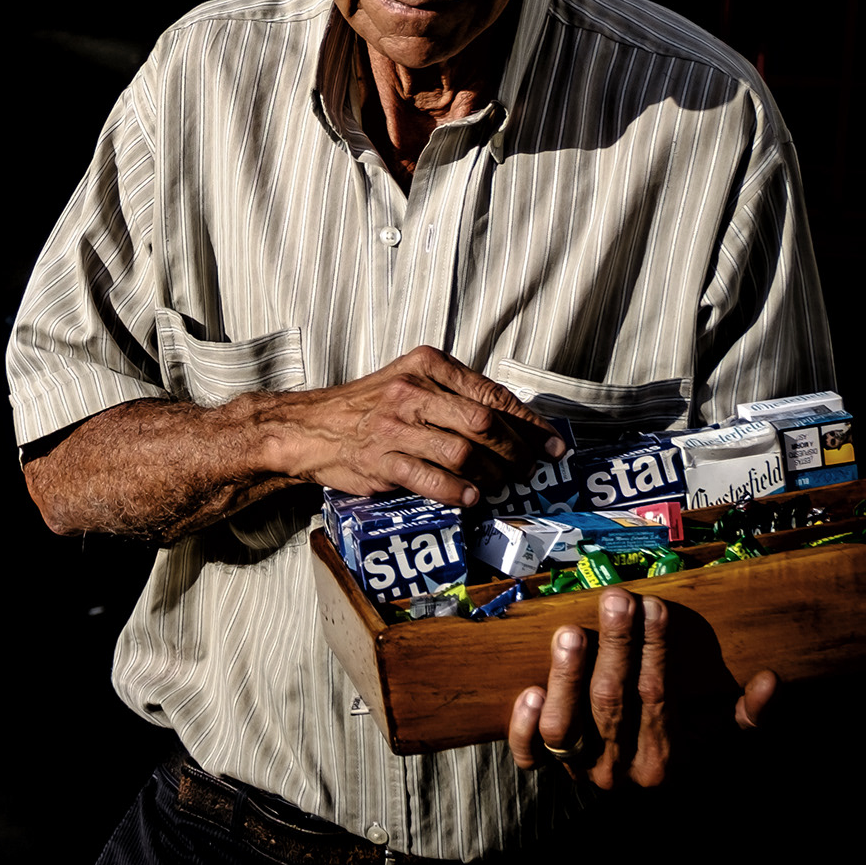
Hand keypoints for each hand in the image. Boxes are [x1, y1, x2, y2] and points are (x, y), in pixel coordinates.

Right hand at [262, 345, 565, 504]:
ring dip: (491, 476)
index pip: (492, 394)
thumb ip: (454, 395)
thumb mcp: (410, 381)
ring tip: (499, 485)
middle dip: (516, 452)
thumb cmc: (369, 407)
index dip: (530, 423)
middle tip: (528, 469)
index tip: (555, 444)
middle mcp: (413, 391)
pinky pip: (432, 480)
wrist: (311, 427)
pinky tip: (471, 499)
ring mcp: (396, 427)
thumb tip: (512, 422)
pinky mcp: (383, 461)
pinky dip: (459, 493)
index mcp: (427, 365)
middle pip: (484, 423)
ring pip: (464, 453)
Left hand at [506, 590, 777, 791]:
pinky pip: (529, 756)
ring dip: (567, 676)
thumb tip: (770, 680)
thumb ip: (744, 716)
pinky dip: (524, 726)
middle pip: (612, 702)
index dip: (656, 650)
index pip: (658, 696)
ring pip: (566, 727)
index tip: (655, 606)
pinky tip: (529, 689)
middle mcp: (618, 769)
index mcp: (662, 760)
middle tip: (618, 599)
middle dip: (615, 646)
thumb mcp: (715, 741)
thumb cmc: (677, 757)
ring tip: (571, 632)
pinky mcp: (546, 770)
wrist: (637, 813)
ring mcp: (577, 770)